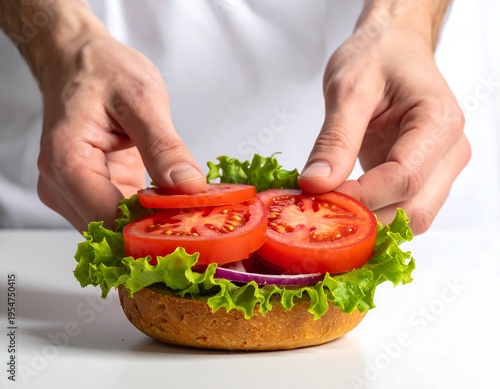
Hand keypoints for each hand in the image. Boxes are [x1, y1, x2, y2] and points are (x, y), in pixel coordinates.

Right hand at [36, 32, 205, 230]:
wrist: (78, 60)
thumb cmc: (101, 70)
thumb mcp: (141, 99)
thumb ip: (164, 146)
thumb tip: (188, 186)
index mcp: (67, 161)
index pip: (110, 219)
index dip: (153, 230)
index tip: (193, 230)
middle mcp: (62, 185)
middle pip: (112, 231)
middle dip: (157, 232)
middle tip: (202, 225)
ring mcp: (73, 192)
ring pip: (116, 230)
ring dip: (154, 227)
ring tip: (192, 216)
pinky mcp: (90, 191)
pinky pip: (120, 216)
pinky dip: (148, 215)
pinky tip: (174, 207)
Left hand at [299, 4, 469, 233]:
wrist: (392, 47)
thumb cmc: (377, 56)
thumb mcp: (348, 89)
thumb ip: (335, 139)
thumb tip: (316, 185)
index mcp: (439, 122)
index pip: (404, 179)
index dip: (360, 197)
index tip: (319, 198)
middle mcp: (449, 151)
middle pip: (414, 210)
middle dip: (367, 219)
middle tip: (321, 211)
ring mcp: (439, 168)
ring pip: (411, 218)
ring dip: (370, 222)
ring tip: (330, 208)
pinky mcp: (423, 176)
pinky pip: (401, 208)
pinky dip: (373, 214)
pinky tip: (343, 205)